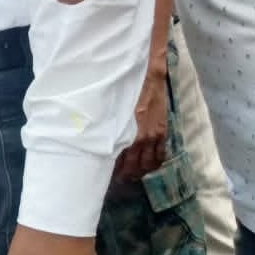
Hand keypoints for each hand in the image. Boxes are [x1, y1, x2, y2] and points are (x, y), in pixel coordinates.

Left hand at [113, 69, 168, 183]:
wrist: (147, 74)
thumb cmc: (123, 87)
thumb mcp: (108, 107)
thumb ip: (104, 125)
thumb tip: (92, 138)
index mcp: (124, 132)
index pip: (116, 159)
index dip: (110, 170)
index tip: (102, 175)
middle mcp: (139, 137)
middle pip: (132, 166)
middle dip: (125, 175)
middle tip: (117, 180)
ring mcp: (153, 136)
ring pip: (147, 164)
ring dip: (139, 172)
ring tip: (131, 176)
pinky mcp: (162, 131)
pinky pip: (160, 155)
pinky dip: (154, 164)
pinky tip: (148, 168)